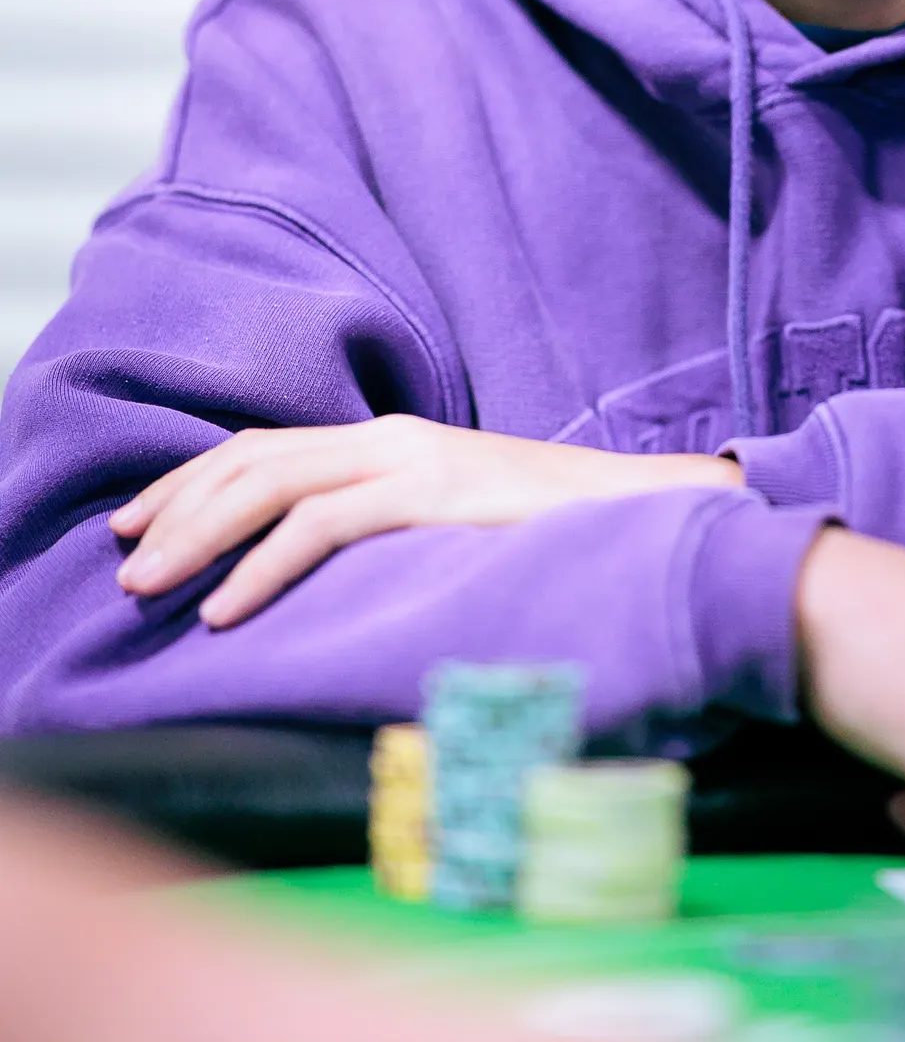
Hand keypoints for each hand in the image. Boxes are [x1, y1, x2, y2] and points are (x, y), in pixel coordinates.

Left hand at [111, 417, 741, 627]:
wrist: (643, 511)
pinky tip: (225, 606)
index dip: (191, 482)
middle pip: (251, 460)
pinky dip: (261, 565)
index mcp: (392, 437)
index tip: (139, 523)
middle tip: (124, 561)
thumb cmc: (552, 532)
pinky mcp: (432, 495)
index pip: (264, 447)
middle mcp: (391, 436)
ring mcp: (412, 460)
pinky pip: (322, 525)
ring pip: (271, 485)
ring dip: (198, 538)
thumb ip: (397, 523)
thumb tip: (332, 566)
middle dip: (175, 510)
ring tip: (151, 587)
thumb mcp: (456, 520)